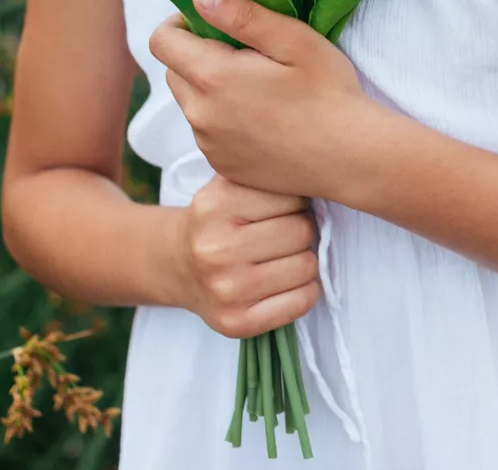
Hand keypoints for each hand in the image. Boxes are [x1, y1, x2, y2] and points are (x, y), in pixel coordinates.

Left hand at [148, 0, 398, 206]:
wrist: (350, 158)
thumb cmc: (329, 92)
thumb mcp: (294, 40)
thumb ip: (242, 15)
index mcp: (212, 77)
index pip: (160, 42)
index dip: (179, 24)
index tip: (211, 22)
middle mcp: (200, 114)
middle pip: (174, 72)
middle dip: (197, 55)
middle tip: (246, 53)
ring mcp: (209, 145)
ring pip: (192, 103)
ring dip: (211, 89)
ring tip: (260, 88)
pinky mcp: (223, 166)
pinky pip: (209, 133)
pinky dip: (224, 119)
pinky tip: (264, 118)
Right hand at [176, 174, 319, 338]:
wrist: (176, 265)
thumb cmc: (217, 221)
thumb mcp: (231, 184)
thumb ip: (269, 175)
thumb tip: (321, 182)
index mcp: (215, 204)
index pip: (293, 195)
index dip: (295, 200)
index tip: (282, 207)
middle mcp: (216, 249)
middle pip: (302, 231)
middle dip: (301, 229)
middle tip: (284, 233)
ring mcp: (225, 290)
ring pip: (307, 266)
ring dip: (304, 260)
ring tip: (282, 256)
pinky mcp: (236, 322)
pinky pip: (302, 301)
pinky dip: (305, 290)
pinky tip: (287, 282)